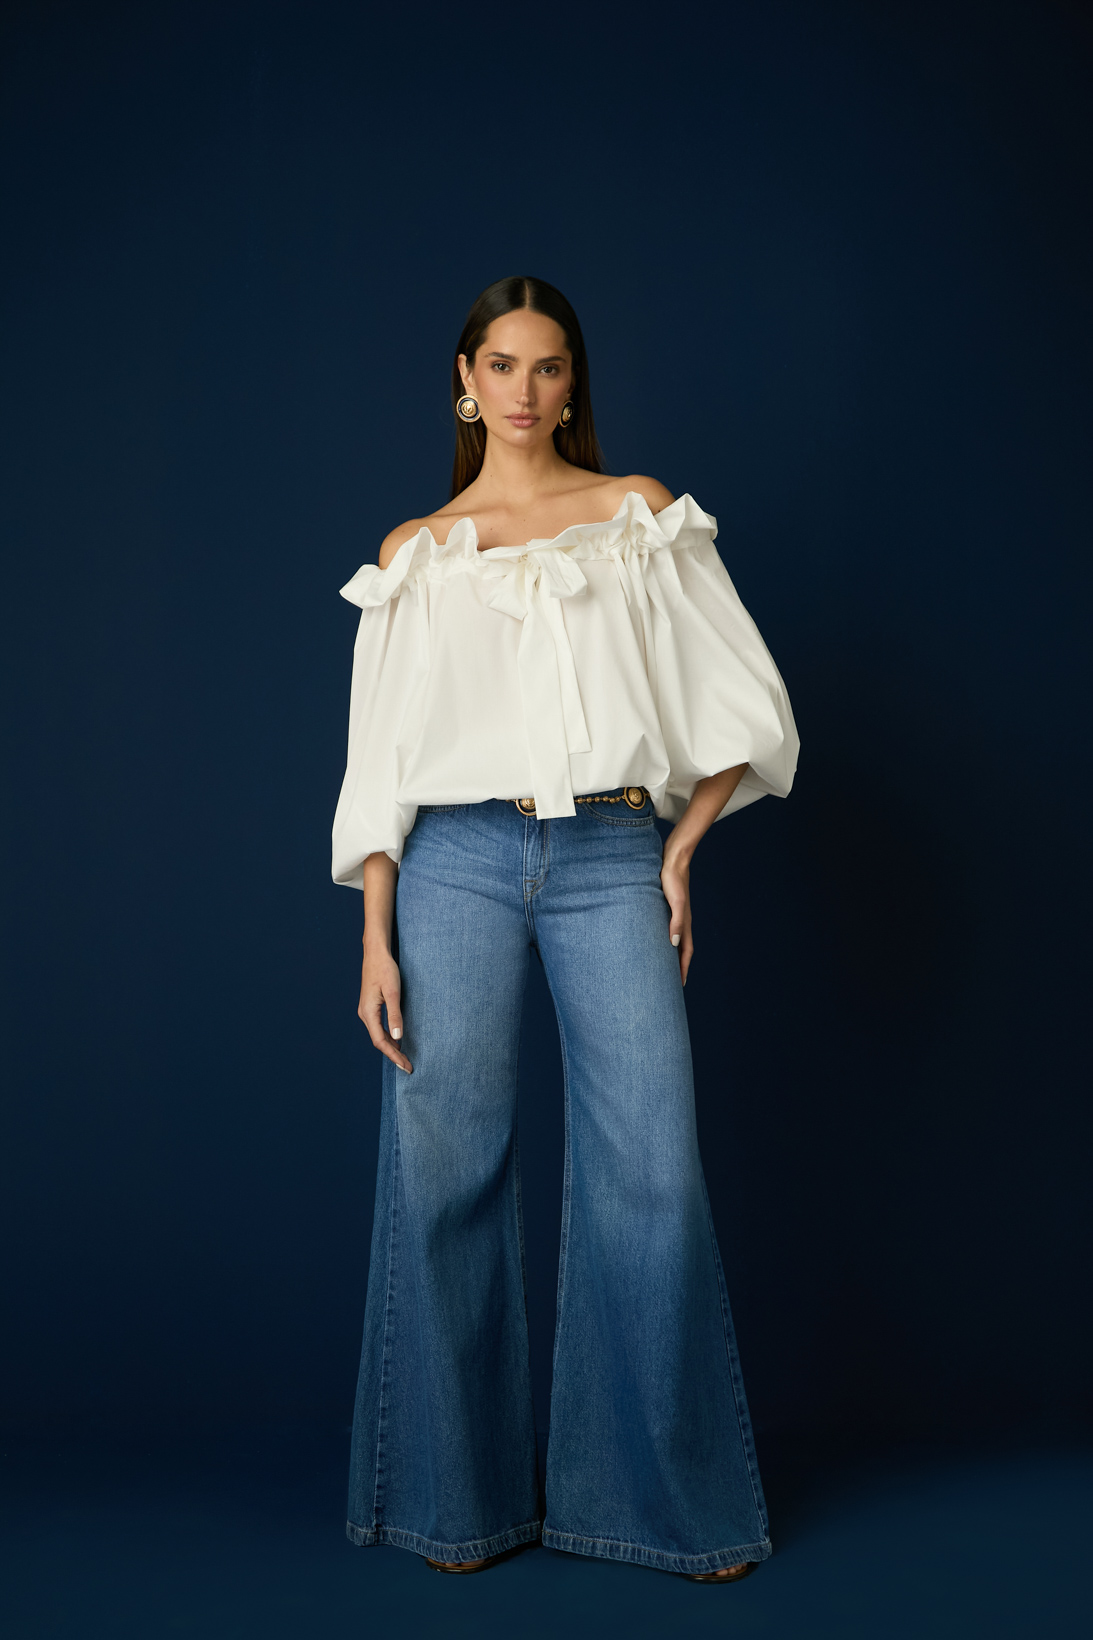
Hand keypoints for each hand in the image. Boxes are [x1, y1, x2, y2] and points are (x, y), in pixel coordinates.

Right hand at [358, 942, 411, 1071]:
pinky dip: (388, 1036)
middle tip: (408, 1067)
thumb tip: (397, 1037)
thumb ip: (395, 1015)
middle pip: (379, 1041)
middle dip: (393, 1055)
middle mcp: (365, 1014)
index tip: (407, 1066)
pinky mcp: (371, 1006)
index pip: (381, 1042)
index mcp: (368, 1013)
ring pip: (378, 1035)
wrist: (375, 953)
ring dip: (391, 1047)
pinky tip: (397, 1040)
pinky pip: (378, 1027)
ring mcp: (367, 1010)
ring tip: (404, 1058)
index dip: (394, 1056)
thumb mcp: (393, 992)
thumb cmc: (385, 969)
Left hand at [660, 843, 693, 984]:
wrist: (673, 859)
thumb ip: (676, 922)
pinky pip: (665, 929)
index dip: (683, 969)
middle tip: (668, 982)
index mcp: (684, 923)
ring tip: (660, 966)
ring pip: (673, 940)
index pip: (686, 953)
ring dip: (669, 954)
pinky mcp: (666, 907)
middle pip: (680, 950)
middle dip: (676, 966)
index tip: (679, 985)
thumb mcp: (674, 902)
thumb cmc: (673, 880)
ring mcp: (674, 915)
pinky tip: (652, 941)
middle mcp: (680, 922)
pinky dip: (661, 939)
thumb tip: (674, 944)